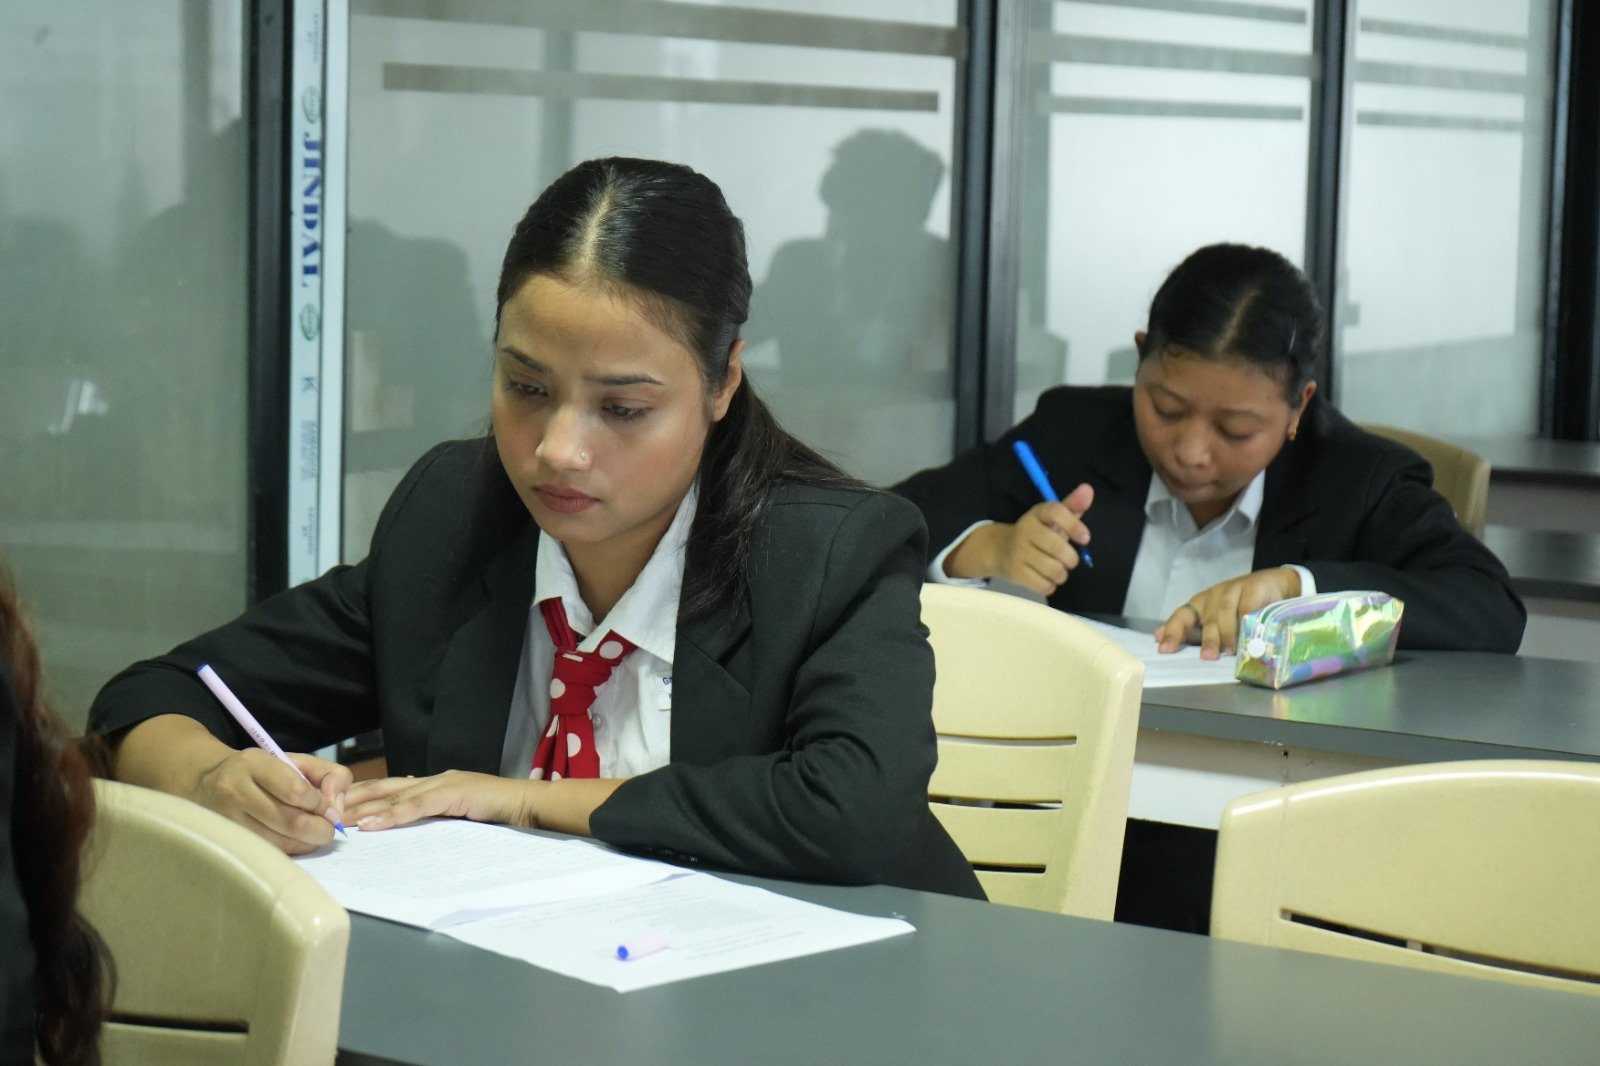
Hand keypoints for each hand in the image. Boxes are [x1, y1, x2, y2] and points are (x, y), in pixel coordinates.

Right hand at [193, 749, 350, 854]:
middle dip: (319, 830)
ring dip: (306, 843)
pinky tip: (294, 841)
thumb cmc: (264, 772)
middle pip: (290, 821)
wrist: (210, 781)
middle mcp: (234, 789)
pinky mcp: (225, 840)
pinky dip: (289, 850)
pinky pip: (267, 853)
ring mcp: (225, 818)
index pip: (296, 791)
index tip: (331, 811)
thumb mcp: (298, 762)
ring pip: (278, 843)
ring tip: (312, 835)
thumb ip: (330, 775)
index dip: (321, 805)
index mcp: (254, 763)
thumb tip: (337, 808)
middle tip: (329, 830)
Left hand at [346, 770, 537, 831]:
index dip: (362, 795)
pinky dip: (392, 816)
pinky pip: (417, 806)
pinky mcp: (455, 793)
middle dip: (353, 798)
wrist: (530, 806)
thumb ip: (436, 820)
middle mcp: (435, 779)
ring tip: (338, 819)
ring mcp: (445, 784)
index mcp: (436, 784)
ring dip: (365, 808)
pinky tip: (372, 824)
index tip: (335, 807)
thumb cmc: (500, 816)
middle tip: (323, 810)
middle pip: (385, 787)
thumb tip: (408, 833)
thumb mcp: (460, 818)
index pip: (391, 788)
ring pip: (396, 796)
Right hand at [944, 483, 1093, 595]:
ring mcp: (1018, 551)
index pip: (1056, 512)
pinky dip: (1050, 585)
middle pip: (1057, 546)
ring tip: (1058, 571)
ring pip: (1053, 569)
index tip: (1085, 538)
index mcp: (1037, 514)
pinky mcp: (1014, 571)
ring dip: (1062, 574)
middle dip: (1071, 559)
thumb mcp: (1052, 518)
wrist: (1000, 549)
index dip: (1074, 525)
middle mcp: (1025, 529)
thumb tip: (1088, 489)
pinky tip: (1046, 579)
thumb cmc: (1037, 533)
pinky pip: (1043, 585)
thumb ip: (1072, 506)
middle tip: (1069, 561)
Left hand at [1155, 567, 1301, 658]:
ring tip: (1230, 651)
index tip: (1165, 649)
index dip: (1173, 632)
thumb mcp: (1217, 621)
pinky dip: (1246, 621)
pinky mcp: (1254, 588)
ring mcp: (1233, 589)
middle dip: (1207, 639)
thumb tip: (1162, 641)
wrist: (1273, 585)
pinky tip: (1249, 635)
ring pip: (1225, 611)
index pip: (1181, 616)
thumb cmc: (1240, 608)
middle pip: (1207, 617)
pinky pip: (1248, 606)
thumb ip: (1195, 633)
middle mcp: (1213, 596)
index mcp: (1199, 605)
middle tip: (1207, 657)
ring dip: (1227, 633)